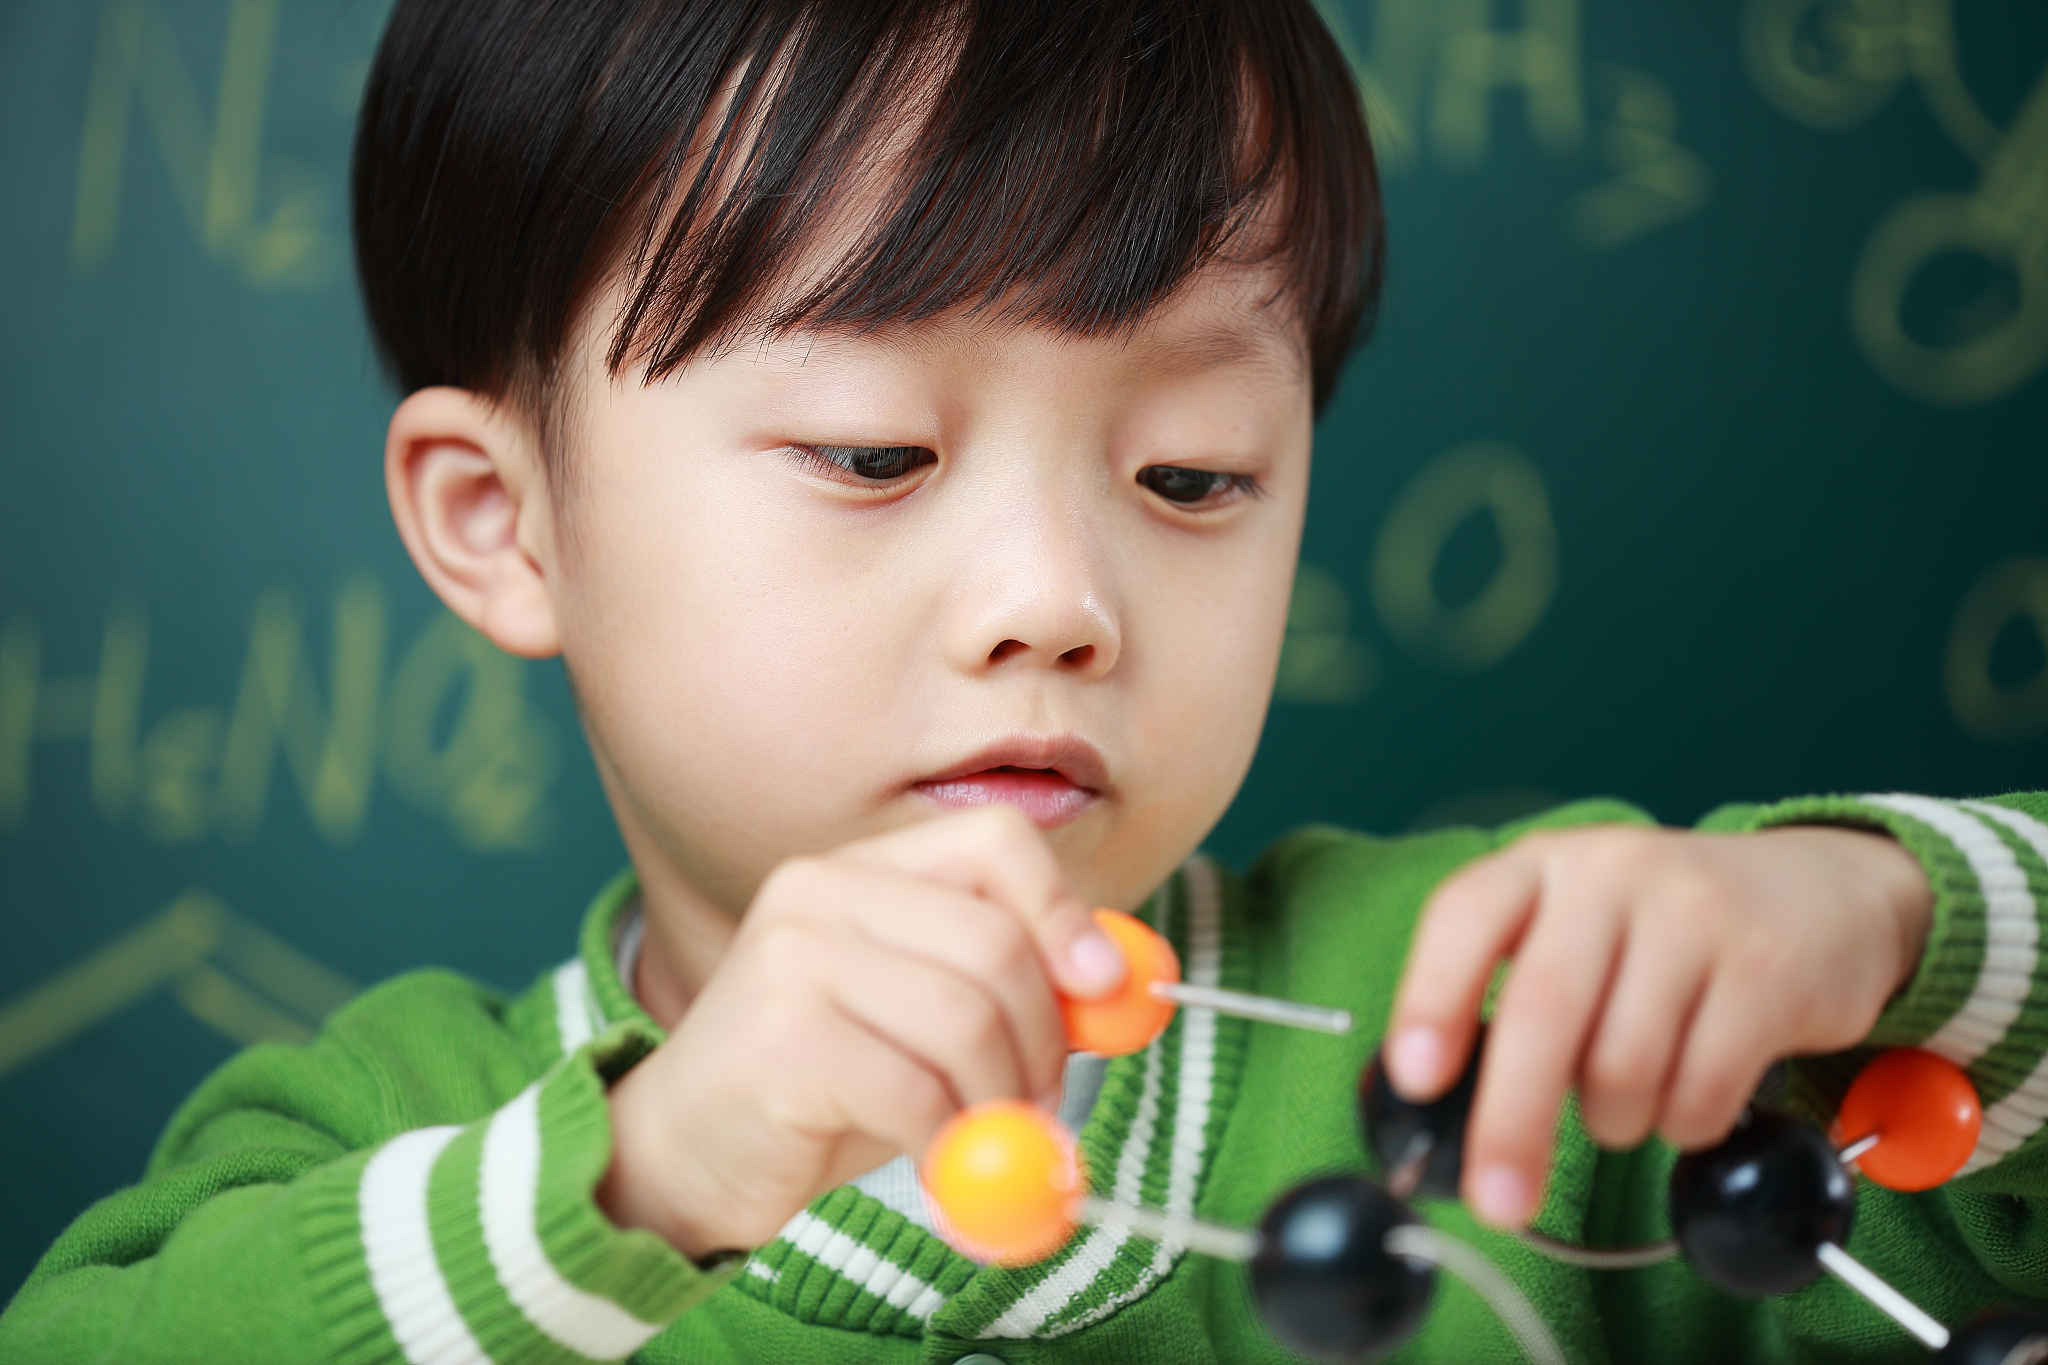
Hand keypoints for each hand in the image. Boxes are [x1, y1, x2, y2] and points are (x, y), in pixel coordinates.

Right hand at [596, 805, 1124, 1257]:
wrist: (682, 1156)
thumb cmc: (819, 1088)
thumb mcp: (927, 1026)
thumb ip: (1011, 991)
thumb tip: (1121, 983)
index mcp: (865, 868)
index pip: (995, 842)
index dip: (1064, 912)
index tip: (1100, 987)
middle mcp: (822, 890)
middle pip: (994, 941)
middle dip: (1044, 1038)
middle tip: (1044, 1106)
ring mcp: (792, 957)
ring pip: (964, 1018)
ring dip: (1000, 1099)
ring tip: (987, 1142)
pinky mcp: (780, 1039)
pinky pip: (914, 1089)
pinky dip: (949, 1142)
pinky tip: (936, 1165)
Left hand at [1382, 824, 1933, 1227]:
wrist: (1818, 895)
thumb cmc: (1663, 931)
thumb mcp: (1573, 925)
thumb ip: (1509, 988)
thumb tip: (1440, 1098)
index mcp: (1543, 864)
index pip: (1467, 916)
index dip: (1431, 999)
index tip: (1415, 1080)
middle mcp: (1612, 874)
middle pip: (1543, 1010)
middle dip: (1511, 1121)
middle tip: (1498, 1200)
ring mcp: (1694, 915)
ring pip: (1623, 1065)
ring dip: (1614, 1120)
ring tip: (1624, 1103)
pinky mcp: (1765, 971)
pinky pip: (1701, 1090)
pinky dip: (1682, 1125)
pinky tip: (1685, 1100)